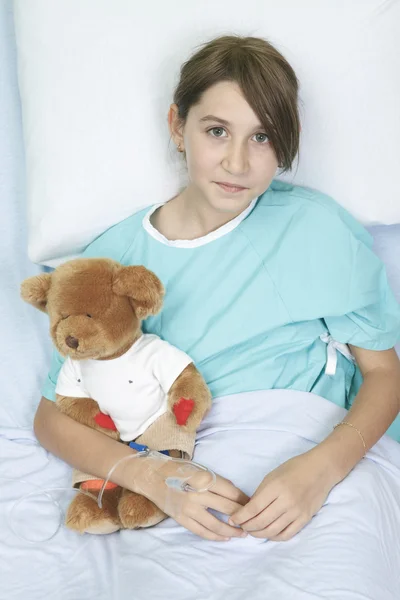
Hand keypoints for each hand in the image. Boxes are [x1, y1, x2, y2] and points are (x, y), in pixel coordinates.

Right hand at [130, 452, 249, 541]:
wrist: (153, 476)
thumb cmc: (179, 470)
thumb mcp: (200, 470)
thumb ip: (216, 482)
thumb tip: (235, 495)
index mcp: (205, 479)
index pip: (232, 493)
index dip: (244, 500)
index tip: (252, 505)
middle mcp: (198, 495)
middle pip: (228, 509)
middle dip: (242, 516)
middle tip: (252, 521)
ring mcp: (189, 509)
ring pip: (217, 525)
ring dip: (232, 531)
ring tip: (242, 534)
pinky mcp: (182, 519)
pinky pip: (202, 532)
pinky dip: (215, 537)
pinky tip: (225, 538)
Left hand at [229, 449, 337, 540]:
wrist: (320, 470)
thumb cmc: (293, 469)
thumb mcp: (272, 476)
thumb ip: (261, 493)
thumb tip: (248, 510)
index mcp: (276, 487)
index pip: (254, 508)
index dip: (241, 516)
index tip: (233, 519)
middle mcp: (286, 501)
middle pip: (261, 522)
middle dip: (248, 527)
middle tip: (241, 526)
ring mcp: (297, 512)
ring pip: (273, 531)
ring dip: (259, 534)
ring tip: (252, 531)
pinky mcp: (305, 519)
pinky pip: (287, 534)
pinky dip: (274, 537)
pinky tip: (268, 534)